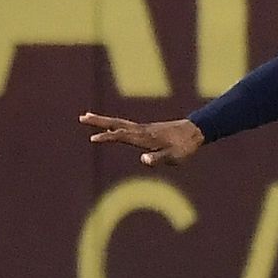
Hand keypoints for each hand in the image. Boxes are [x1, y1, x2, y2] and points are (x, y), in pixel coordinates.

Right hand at [79, 113, 204, 166]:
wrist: (196, 131)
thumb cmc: (185, 147)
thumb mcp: (174, 157)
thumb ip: (158, 158)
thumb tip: (142, 160)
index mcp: (145, 137)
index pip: (121, 136)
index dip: (107, 138)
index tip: (93, 139)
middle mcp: (141, 130)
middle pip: (116, 124)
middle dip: (98, 121)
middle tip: (82, 117)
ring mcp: (144, 129)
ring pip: (119, 123)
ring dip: (103, 121)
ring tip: (88, 117)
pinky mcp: (147, 130)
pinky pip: (126, 127)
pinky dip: (114, 125)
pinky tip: (111, 129)